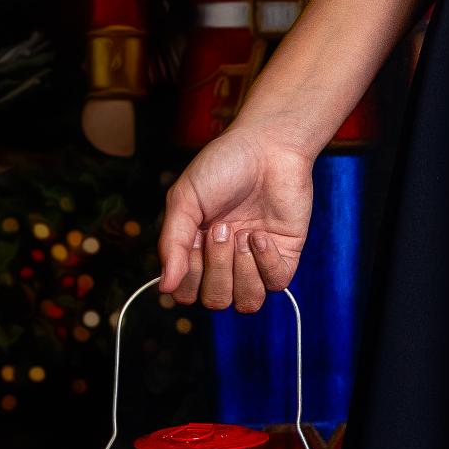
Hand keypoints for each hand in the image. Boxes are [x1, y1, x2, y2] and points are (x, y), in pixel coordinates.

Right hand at [160, 122, 316, 310]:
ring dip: (242, 270)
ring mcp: (255, 262)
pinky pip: (276, 284)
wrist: (267, 145)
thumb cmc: (223, 166)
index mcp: (196, 252)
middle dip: (217, 268)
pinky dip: (266, 261)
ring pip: (247, 303)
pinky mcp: (285, 256)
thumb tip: (164, 288)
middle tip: (222, 228)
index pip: (186, 293)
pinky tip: (261, 234)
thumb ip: (172, 245)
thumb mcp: (184, 200)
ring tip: (244, 233)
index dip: (189, 275)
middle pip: (215, 301)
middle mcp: (225, 263)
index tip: (194, 239)